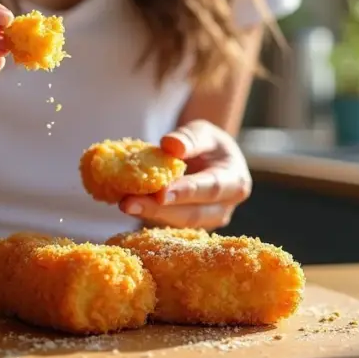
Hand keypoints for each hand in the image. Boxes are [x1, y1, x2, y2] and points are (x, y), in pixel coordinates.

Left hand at [119, 120, 252, 229]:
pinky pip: (165, 222)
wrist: (210, 160)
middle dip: (158, 210)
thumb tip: (171, 145)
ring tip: (123, 203)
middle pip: (191, 214)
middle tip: (128, 203)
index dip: (185, 192)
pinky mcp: (185, 226)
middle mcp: (223, 209)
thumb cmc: (208, 145)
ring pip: (176, 223)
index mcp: (235, 183)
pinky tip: (125, 203)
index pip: (210, 189)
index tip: (161, 193)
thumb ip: (190, 138)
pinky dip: (145, 213)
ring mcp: (205, 222)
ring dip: (147, 214)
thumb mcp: (204, 132)